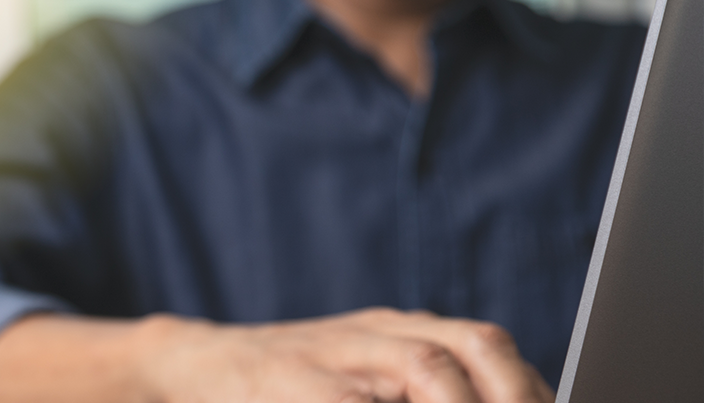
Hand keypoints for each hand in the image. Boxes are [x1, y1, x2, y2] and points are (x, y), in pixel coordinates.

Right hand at [137, 308, 554, 402]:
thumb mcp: (361, 380)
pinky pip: (349, 400)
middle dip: (515, 392)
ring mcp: (335, 352)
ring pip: (425, 363)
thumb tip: (505, 395)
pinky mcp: (292, 379)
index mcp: (398, 333)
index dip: (530, 386)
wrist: (199, 363)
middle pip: (471, 343)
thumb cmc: (289, 384)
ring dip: (462, 398)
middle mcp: (375, 333)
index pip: (486, 346)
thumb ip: (416, 388)